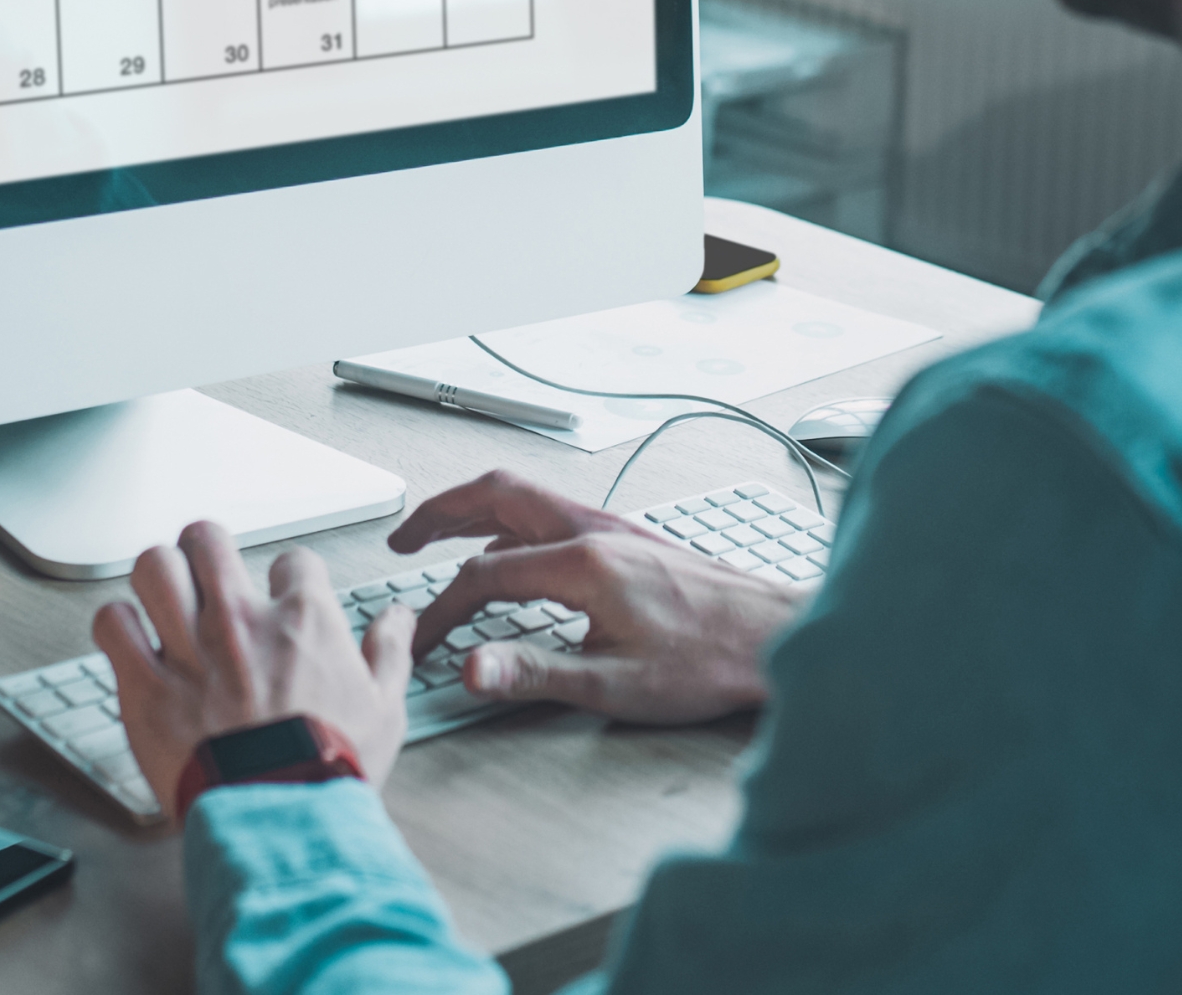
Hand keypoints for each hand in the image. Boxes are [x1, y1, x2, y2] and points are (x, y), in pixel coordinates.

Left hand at [91, 521, 412, 812]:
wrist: (279, 819)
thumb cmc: (330, 770)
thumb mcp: (385, 709)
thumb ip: (390, 653)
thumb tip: (398, 618)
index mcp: (303, 621)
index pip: (294, 560)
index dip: (290, 577)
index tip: (284, 598)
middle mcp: (242, 621)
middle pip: (207, 540)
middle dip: (206, 548)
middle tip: (207, 569)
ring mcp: (189, 650)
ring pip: (154, 567)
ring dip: (158, 577)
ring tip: (164, 595)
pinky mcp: (146, 686)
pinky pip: (113, 625)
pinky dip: (118, 626)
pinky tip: (130, 639)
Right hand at [388, 470, 811, 724]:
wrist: (778, 637)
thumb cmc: (711, 661)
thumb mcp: (616, 685)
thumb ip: (536, 675)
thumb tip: (472, 670)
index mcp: (584, 563)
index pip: (483, 576)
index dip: (441, 611)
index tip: (421, 643)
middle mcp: (596, 531)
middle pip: (496, 497)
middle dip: (440, 513)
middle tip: (403, 539)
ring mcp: (615, 529)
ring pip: (526, 498)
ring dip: (475, 511)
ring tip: (441, 536)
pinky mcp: (631, 538)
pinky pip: (553, 513)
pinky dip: (513, 522)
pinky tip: (514, 554)